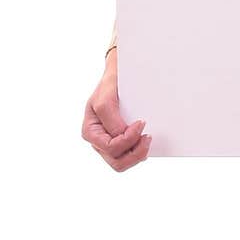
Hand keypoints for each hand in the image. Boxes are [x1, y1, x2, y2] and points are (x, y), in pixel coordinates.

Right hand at [82, 48, 151, 171]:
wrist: (119, 77)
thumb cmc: (110, 85)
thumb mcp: (106, 97)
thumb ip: (111, 117)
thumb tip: (122, 134)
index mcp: (90, 132)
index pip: (110, 147)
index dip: (128, 139)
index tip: (141, 123)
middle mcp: (98, 142)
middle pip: (117, 162)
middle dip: (135, 153)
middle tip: (148, 138)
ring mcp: (109, 145)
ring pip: (123, 163)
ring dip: (138, 155)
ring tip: (148, 140)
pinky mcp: (121, 144)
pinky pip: (129, 156)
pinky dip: (140, 151)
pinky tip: (145, 140)